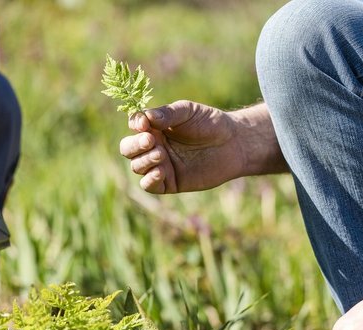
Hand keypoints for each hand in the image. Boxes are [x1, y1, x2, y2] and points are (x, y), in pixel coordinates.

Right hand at [119, 100, 248, 193]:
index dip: (135, 125)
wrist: (234, 143)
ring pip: (137, 166)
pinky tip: (161, 171)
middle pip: (128, 149)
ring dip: (144, 161)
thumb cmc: (210, 122)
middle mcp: (154, 146)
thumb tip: (144, 118)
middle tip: (151, 140)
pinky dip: (150, 180)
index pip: (134, 127)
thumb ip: (166, 114)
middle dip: (135, 145)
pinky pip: (150, 185)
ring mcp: (161, 165)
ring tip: (161, 154)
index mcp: (155, 127)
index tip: (144, 124)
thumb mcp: (187, 111)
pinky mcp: (170, 182)